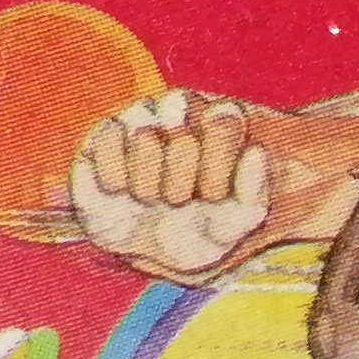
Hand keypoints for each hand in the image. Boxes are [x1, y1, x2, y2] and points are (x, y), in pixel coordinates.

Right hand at [68, 89, 275, 281]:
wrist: (148, 248)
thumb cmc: (198, 228)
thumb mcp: (233, 224)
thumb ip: (254, 194)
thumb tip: (255, 153)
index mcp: (218, 122)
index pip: (224, 121)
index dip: (216, 167)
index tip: (211, 196)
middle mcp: (179, 110)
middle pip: (184, 140)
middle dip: (180, 185)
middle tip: (176, 202)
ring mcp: (140, 117)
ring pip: (145, 137)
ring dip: (147, 183)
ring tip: (148, 200)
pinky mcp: (103, 133)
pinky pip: (108, 137)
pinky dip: (115, 175)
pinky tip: (121, 192)